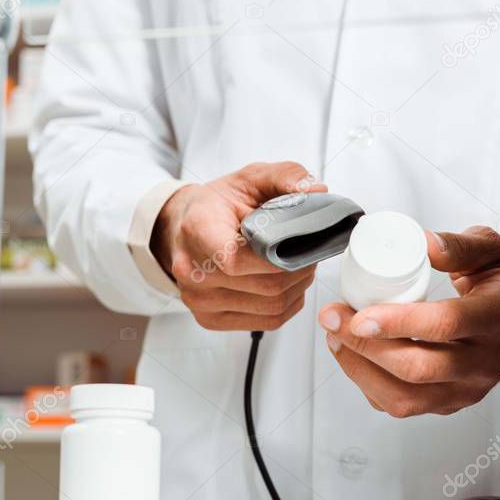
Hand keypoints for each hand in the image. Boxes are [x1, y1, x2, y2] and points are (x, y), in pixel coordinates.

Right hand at [152, 162, 325, 330]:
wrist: (182, 228)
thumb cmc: (215, 206)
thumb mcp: (249, 178)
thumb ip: (285, 177)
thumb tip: (316, 191)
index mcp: (197, 231)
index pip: (237, 260)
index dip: (277, 257)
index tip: (296, 242)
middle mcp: (192, 271)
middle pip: (266, 286)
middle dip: (299, 271)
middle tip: (309, 254)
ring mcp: (199, 299)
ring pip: (270, 307)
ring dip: (297, 289)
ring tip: (299, 268)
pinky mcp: (209, 319)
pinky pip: (265, 322)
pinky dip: (286, 306)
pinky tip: (287, 287)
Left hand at [318, 226, 499, 417]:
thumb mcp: (491, 251)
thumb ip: (457, 246)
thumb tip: (423, 242)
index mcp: (496, 318)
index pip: (444, 326)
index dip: (397, 323)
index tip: (359, 315)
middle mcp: (484, 362)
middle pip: (417, 369)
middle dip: (364, 346)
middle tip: (334, 319)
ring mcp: (468, 388)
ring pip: (405, 398)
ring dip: (360, 368)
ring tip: (336, 337)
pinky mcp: (451, 402)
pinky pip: (402, 405)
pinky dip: (369, 384)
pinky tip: (354, 356)